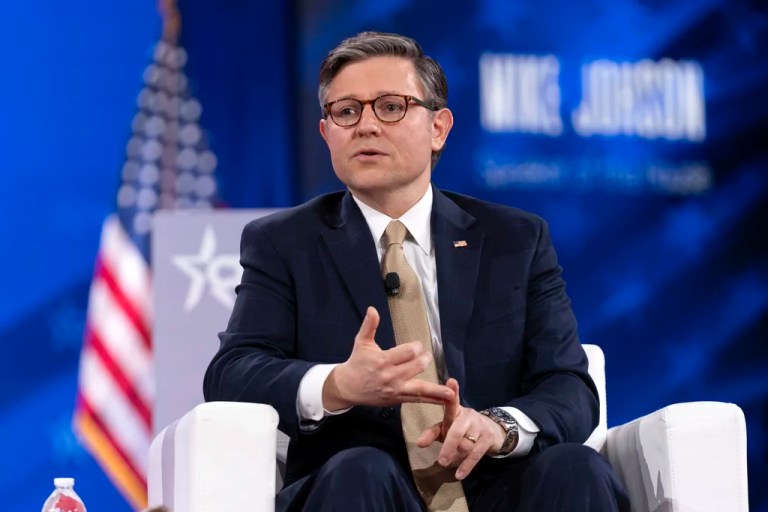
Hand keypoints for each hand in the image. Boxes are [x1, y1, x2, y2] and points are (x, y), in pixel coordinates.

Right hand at [323, 307, 454, 409]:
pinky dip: (431, 400)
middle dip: (424, 361)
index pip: (406, 353)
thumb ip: (369, 326)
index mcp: (382, 361)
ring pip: (419, 389)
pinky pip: (417, 400)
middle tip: (427, 357)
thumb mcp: (361, 342)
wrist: (347, 387)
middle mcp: (390, 376)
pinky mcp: (397, 399)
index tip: (417, 346)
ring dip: (436, 390)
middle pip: (414, 368)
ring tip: (451, 392)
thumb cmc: (357, 363)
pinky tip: (444, 400)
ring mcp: (395, 390)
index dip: (415, 347)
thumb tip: (372, 309)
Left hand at [416, 378, 506, 479]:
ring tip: (450, 462)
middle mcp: (468, 416)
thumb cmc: (462, 428)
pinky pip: (476, 455)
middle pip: (457, 431)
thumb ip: (432, 434)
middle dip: (449, 446)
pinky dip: (466, 467)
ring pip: (466, 446)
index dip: (452, 391)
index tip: (451, 381)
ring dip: (457, 457)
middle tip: (441, 461)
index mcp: (456, 410)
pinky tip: (459, 475)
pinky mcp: (488, 439)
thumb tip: (419, 444)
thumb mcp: (446, 428)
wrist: (491, 431)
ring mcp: (480, 427)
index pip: (452, 401)